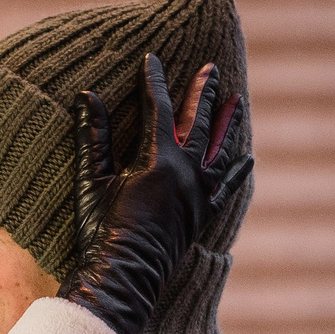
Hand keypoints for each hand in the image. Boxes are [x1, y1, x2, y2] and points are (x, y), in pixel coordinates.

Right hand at [60, 53, 250, 333]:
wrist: (125, 275)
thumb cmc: (102, 228)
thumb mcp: (93, 179)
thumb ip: (93, 135)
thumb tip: (87, 96)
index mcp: (158, 158)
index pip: (159, 107)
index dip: (154, 80)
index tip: (152, 58)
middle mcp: (186, 171)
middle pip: (198, 121)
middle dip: (203, 91)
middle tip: (211, 67)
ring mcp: (199, 193)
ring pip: (220, 149)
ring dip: (227, 122)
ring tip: (237, 100)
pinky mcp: (203, 214)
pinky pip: (227, 188)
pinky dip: (237, 171)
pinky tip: (248, 158)